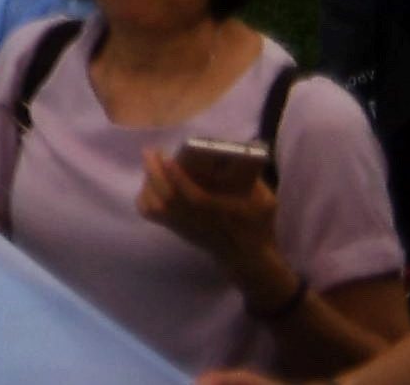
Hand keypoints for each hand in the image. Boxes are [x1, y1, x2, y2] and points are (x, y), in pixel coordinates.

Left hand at [134, 141, 282, 282]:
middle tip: (151, 153)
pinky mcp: (177, 230)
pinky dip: (144, 199)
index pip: (196, 199)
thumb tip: (237, 152)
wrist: (247, 257)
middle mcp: (200, 221)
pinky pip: (152, 215)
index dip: (180, 179)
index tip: (169, 159)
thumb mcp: (265, 200)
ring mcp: (186, 227)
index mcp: (223, 213)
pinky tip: (147, 184)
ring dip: (149, 183)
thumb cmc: (258, 225)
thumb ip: (254, 178)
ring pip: (157, 207)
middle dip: (156, 174)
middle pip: (169, 200)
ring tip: (150, 164)